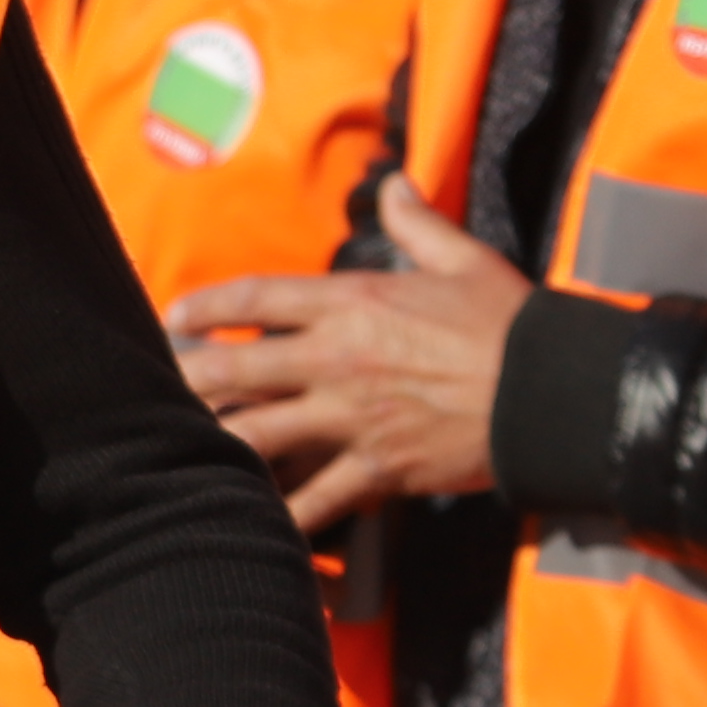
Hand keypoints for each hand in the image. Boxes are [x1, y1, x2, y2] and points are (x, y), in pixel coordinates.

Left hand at [165, 177, 535, 530]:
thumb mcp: (461, 258)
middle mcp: (340, 360)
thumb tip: (394, 182)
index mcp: (355, 303)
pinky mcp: (378, 469)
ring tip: (177, 451)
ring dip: (216, 443)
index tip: (175, 314)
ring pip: (260, 436)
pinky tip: (244, 524)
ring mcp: (353, 419)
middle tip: (155, 388)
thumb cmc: (508, 322)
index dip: (208, 305)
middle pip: (238, 370)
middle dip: (189, 380)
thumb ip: (415, 220)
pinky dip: (279, 517)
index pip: (258, 298)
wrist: (551, 392)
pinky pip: (315, 501)